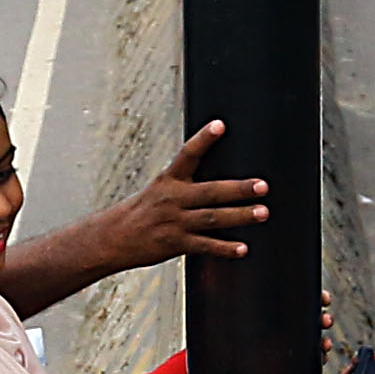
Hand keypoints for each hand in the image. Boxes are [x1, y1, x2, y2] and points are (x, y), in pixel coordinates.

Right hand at [74, 123, 267, 276]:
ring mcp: (174, 222)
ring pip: (213, 218)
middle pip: (210, 191)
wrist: (112, 238)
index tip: (220, 125)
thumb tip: (219, 181)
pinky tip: (242, 248)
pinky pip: (204, 246)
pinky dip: (225, 248)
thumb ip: (185, 185)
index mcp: (168, 180)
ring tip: (262, 213)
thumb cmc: (141, 212)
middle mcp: (172, 199)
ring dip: (240, 216)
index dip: (203, 139)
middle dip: (239, 189)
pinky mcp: (175, 244)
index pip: (187, 154)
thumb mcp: (158, 191)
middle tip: (262, 186)